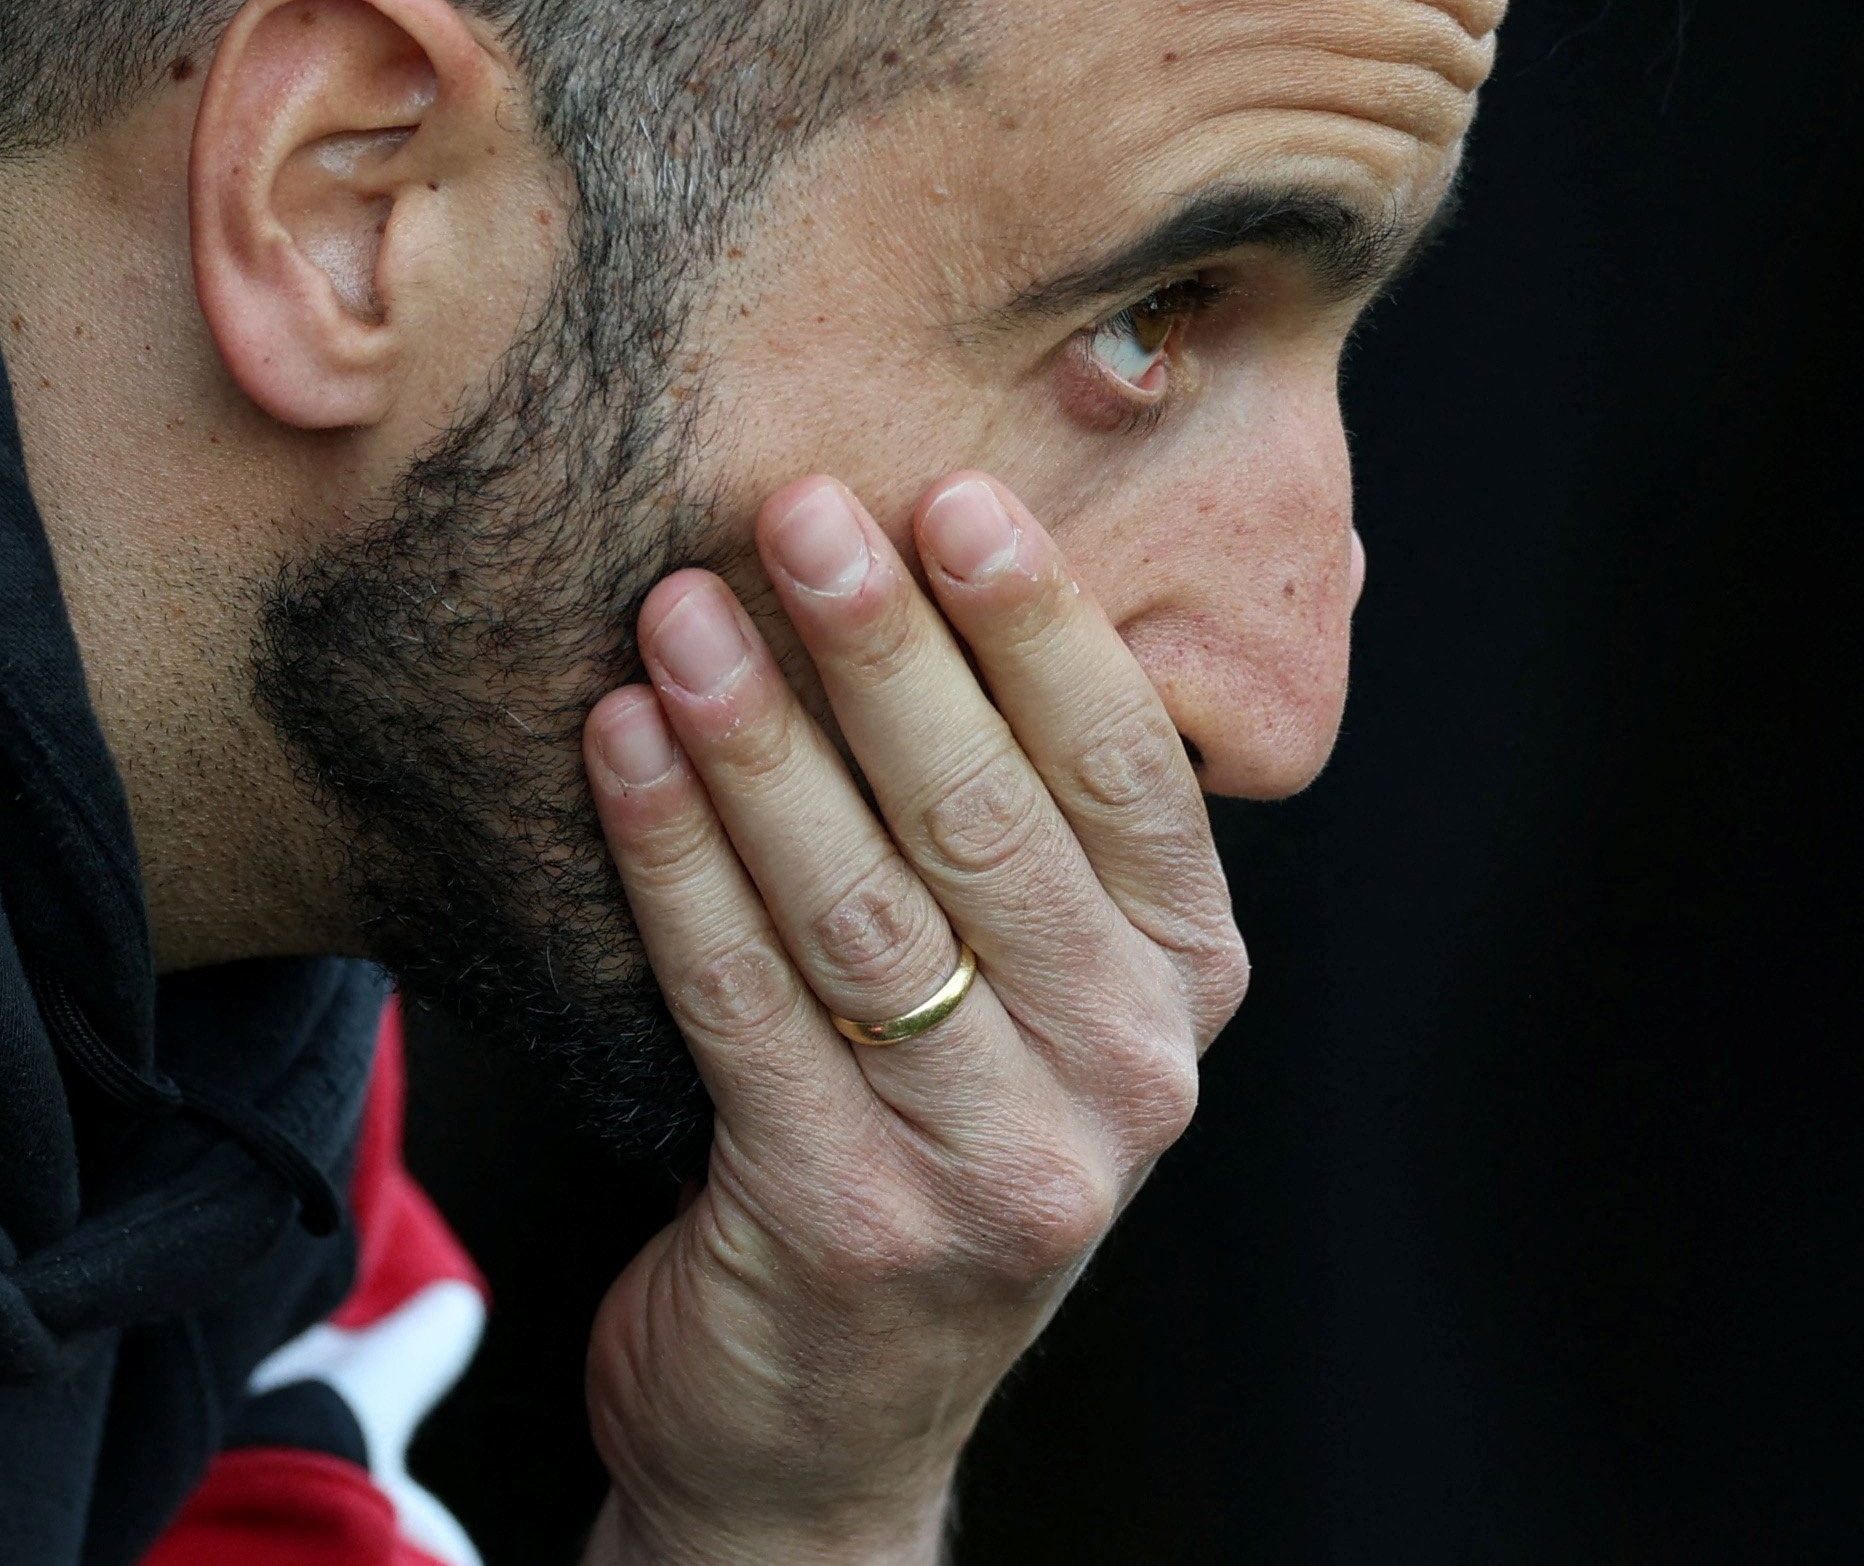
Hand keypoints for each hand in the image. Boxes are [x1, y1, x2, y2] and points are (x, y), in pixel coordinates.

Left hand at [571, 473, 1245, 1565]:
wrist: (830, 1424)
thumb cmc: (931, 1141)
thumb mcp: (1042, 998)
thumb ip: (1034, 833)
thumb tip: (957, 568)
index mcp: (1186, 983)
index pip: (1127, 774)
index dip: (1040, 628)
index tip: (951, 496)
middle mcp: (1126, 1072)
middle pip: (992, 822)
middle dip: (887, 652)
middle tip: (797, 512)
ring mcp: (1001, 1162)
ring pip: (864, 908)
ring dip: (759, 742)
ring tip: (679, 613)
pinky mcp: (851, 1220)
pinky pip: (745, 1005)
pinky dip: (674, 862)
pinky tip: (619, 752)